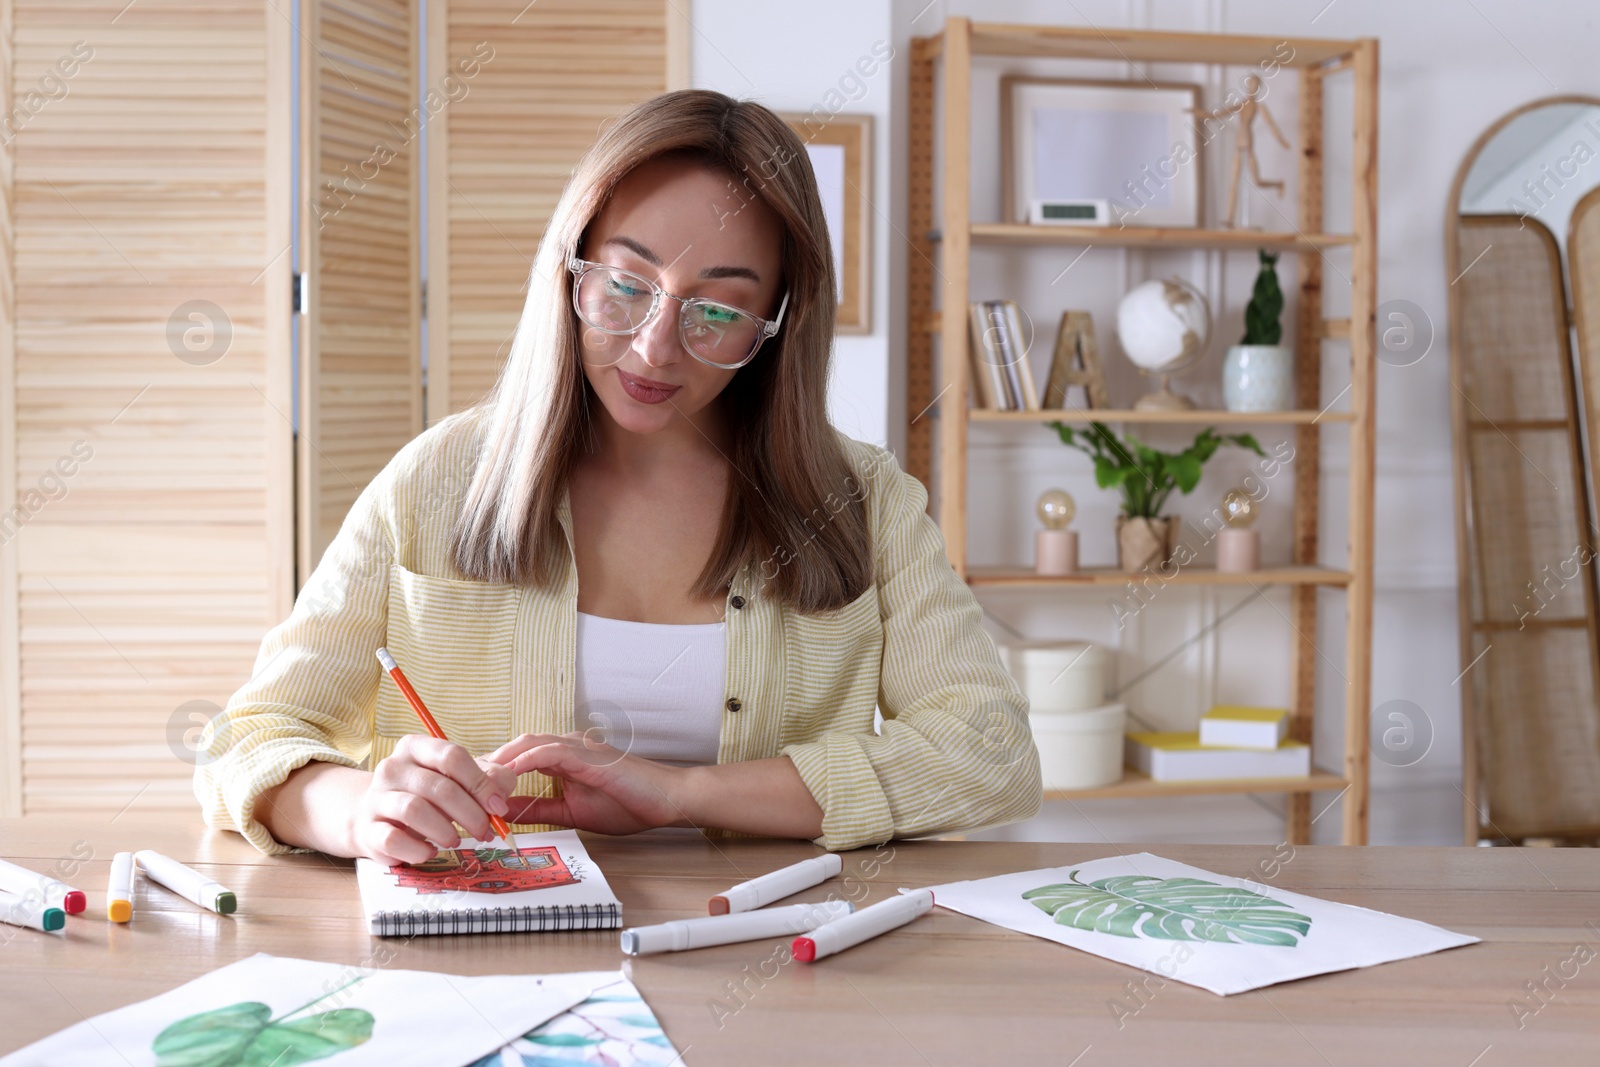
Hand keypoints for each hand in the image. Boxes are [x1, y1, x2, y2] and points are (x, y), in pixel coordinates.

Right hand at [348, 733, 518, 864]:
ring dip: (444, 830)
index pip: (452, 756)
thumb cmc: (427, 796)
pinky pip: (394, 840)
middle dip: (470, 813)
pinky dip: (418, 850)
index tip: (499, 806)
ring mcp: (376, 798)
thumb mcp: (459, 780)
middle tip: (485, 831)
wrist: (375, 817)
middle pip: (438, 786)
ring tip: (456, 840)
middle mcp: (392, 767)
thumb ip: (487, 778)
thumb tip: (504, 789)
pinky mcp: (367, 829)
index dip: (481, 783)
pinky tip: (430, 851)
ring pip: (414, 810)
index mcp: (416, 747)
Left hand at [486, 732, 688, 835]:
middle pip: (517, 745)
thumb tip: (507, 814)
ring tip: (478, 779)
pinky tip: (508, 775)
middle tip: (463, 782)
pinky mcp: (588, 755)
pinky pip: (549, 752)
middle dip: (489, 762)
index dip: (493, 770)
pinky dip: (525, 761)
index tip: (469, 789)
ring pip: (528, 743)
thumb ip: (541, 808)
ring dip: (502, 760)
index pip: (519, 757)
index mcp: (564, 757)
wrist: (666, 800)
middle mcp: (568, 745)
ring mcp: (578, 746)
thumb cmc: (628, 804)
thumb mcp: (572, 811)